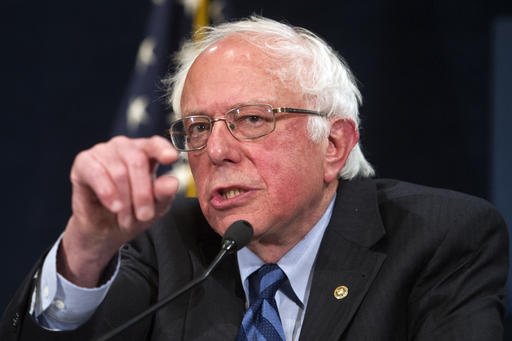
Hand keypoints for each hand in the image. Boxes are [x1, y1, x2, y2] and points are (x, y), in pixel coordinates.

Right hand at [59, 136, 179, 286]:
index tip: (171, 158)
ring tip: (126, 219)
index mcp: (146, 152)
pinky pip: (96, 172)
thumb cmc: (133, 212)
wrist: (105, 230)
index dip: (163, 149)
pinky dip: (107, 191)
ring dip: (125, 199)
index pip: (155, 144)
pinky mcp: (84, 162)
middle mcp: (125, 147)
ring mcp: (103, 151)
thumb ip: (164, 193)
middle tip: (145, 216)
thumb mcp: (155, 207)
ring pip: (118, 171)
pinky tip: (114, 206)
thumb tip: (172, 183)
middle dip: (143, 193)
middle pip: (137, 161)